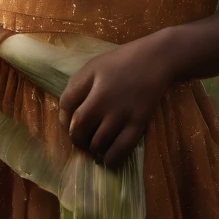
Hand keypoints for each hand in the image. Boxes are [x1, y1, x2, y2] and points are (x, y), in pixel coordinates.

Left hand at [59, 36, 174, 168]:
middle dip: (76, 137)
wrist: (156, 59)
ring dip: (92, 148)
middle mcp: (103, 98)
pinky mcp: (139, 122)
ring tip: (95, 147)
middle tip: (80, 140)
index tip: (68, 123)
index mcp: (90, 81)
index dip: (63, 117)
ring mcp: (122, 112)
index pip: (66, 104)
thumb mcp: (94, 66)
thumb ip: (77, 85)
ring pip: (98, 141)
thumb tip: (66, 113)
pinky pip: (122, 147)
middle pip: (79, 126)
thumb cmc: (122, 61)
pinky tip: (108, 160)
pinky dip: (112, 158)